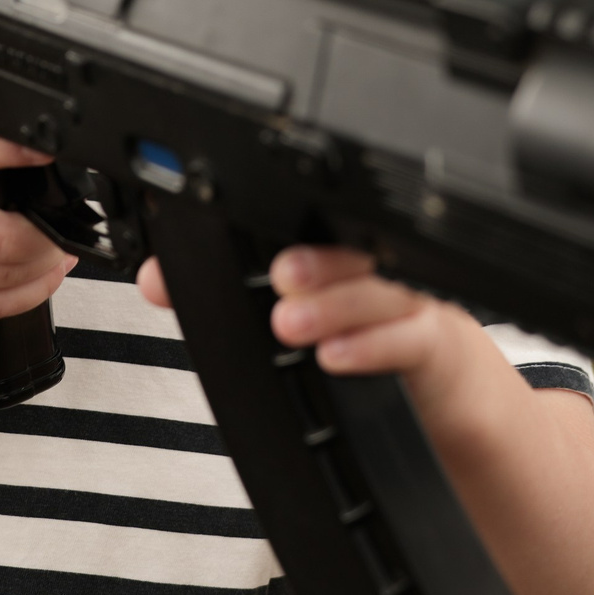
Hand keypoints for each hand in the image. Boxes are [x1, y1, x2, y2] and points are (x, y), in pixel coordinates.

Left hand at [136, 247, 495, 410]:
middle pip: (351, 247)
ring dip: (336, 304)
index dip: (272, 216)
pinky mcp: (429, 343)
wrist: (439, 377)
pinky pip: (407, 339)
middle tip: (279, 275)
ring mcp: (405, 301)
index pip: (302, 217)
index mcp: (334, 245)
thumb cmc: (359, 328)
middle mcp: (372, 266)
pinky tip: (336, 357)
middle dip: (315, 259)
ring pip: (380, 289)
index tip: (239, 220)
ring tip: (292, 321)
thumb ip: (225, 295)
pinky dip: (371, 347)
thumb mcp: (295, 310)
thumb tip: (154, 280)